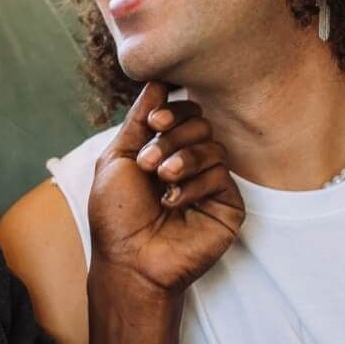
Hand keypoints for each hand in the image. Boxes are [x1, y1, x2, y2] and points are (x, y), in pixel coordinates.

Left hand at [87, 82, 245, 296]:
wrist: (129, 261)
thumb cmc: (116, 217)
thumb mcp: (117, 159)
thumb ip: (138, 120)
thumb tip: (156, 82)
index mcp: (165, 150)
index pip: (184, 113)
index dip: (173, 111)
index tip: (153, 122)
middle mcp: (190, 164)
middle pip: (201, 124)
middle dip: (173, 137)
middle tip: (150, 163)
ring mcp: (210, 184)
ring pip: (213, 147)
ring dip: (183, 159)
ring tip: (162, 179)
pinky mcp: (228, 205)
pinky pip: (221, 174)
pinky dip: (194, 184)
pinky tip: (173, 203)